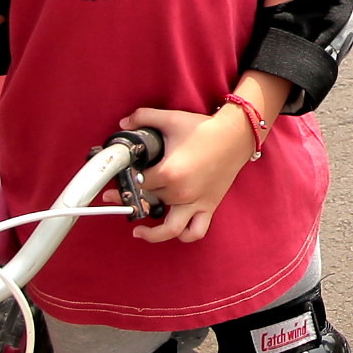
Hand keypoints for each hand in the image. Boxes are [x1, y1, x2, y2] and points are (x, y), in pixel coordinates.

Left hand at [117, 103, 254, 243]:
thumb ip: (143, 117)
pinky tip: (172, 231)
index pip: (137, 183)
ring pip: (168, 230)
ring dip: (152, 233)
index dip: (125, 179)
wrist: (235, 136)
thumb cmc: (204, 129)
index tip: (118, 178)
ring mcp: (194, 203)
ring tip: (139, 230)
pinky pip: (195, 231)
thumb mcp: (171, 118)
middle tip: (118, 197)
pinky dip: (183, 235)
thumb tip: (124, 122)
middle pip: (147, 203)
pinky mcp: (208, 207)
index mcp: (168, 173)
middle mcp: (180, 193)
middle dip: (131, 200)